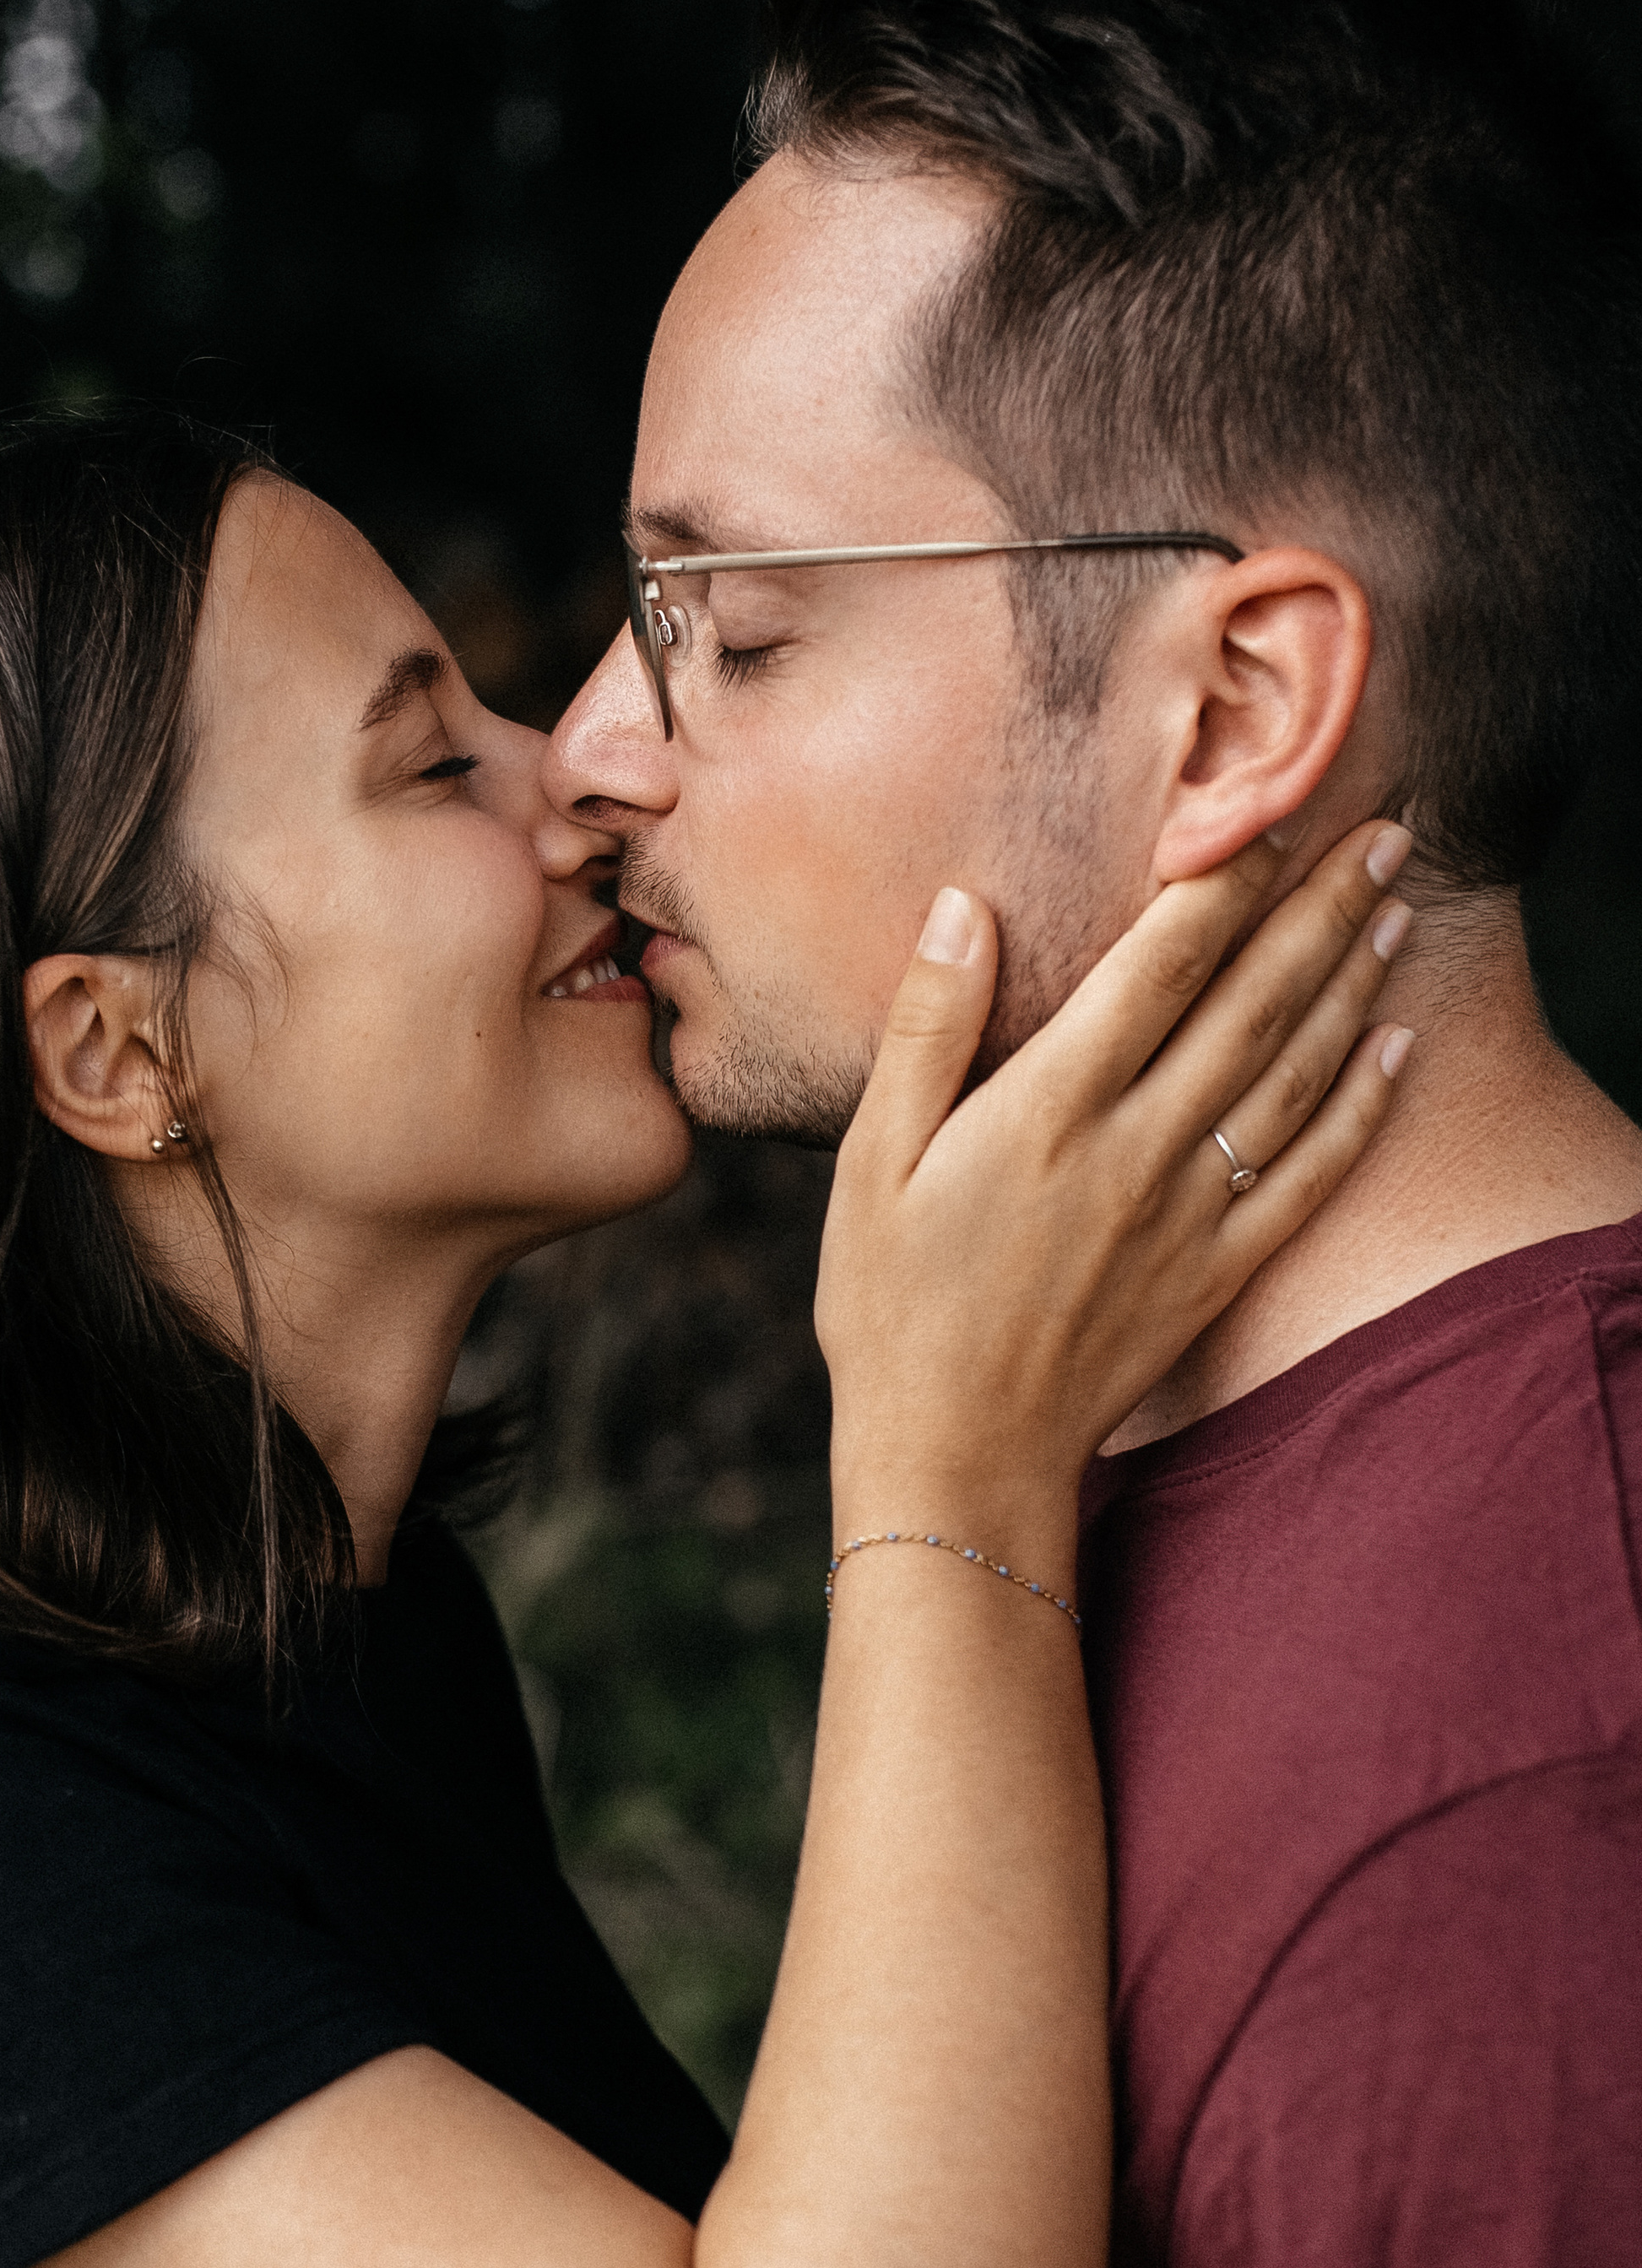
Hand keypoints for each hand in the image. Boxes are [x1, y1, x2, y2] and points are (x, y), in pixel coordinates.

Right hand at [816, 819, 1412, 1526]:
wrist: (955, 1457)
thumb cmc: (891, 1307)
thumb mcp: (871, 1161)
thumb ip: (925, 1029)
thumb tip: (959, 906)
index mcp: (1049, 1110)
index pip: (1160, 966)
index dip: (1223, 881)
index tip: (1268, 810)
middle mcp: (1136, 1151)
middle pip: (1251, 1004)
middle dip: (1320, 907)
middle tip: (1379, 828)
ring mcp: (1188, 1215)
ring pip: (1295, 1076)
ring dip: (1354, 983)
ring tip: (1397, 906)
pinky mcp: (1216, 1274)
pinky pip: (1308, 1176)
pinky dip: (1361, 1107)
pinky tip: (1394, 1050)